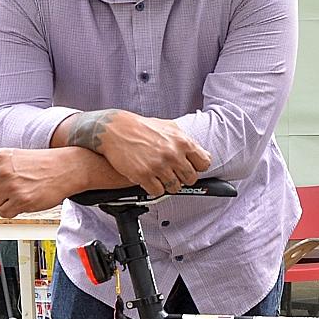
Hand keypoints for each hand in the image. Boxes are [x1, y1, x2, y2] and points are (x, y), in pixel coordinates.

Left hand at [0, 148, 77, 216]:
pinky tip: (24, 199)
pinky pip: (4, 213)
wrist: (65, 168)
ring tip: (19, 190)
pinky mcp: (21, 201)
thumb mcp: (12, 156)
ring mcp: (10, 186)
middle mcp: (1, 170)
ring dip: (2, 201)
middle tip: (4, 186)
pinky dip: (12, 210)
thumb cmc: (39, 163)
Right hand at [67, 110, 210, 195]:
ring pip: (175, 187)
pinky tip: (149, 179)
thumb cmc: (140, 128)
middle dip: (182, 178)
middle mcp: (172, 154)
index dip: (197, 167)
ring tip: (159, 175)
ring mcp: (158, 166)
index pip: (204, 163)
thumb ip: (185, 140)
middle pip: (191, 178)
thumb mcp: (168, 127)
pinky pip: (157, 192)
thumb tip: (200, 153)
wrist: (115, 130)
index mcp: (182, 142)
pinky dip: (154, 188)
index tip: (190, 167)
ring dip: (168, 184)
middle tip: (172, 173)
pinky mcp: (144, 175)